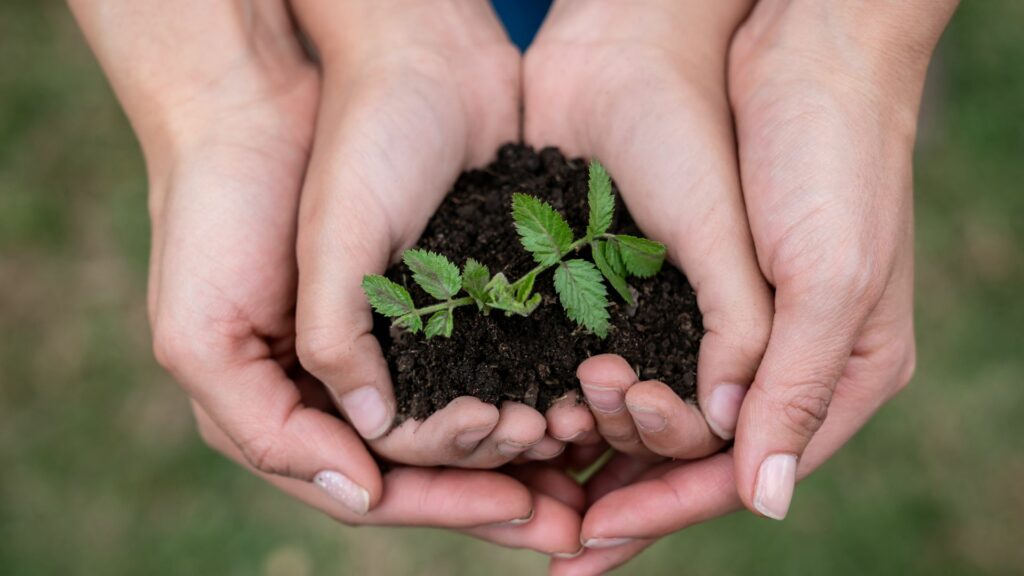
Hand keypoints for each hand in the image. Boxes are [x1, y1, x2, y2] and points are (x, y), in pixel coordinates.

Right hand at [68, 0, 582, 555]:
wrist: (274, 87)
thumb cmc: (224, 201)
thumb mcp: (212, 319)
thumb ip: (277, 413)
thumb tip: (364, 486)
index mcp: (278, 405)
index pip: (369, 484)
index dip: (445, 504)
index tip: (518, 509)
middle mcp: (334, 383)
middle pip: (427, 467)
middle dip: (496, 491)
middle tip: (569, 514)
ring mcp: (385, 338)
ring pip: (462, 418)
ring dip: (521, 447)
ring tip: (582, 452)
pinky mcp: (428, 292)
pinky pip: (482, 358)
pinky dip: (526, 385)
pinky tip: (574, 400)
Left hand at [550, 2, 957, 572]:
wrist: (782, 42)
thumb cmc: (829, 155)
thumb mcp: (829, 278)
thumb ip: (793, 383)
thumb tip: (762, 499)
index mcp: (836, 368)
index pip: (740, 468)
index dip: (663, 509)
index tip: (590, 542)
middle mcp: (776, 352)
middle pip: (690, 448)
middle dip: (625, 463)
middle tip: (565, 446)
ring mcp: (720, 314)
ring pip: (651, 401)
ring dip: (598, 421)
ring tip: (544, 422)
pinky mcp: (674, 274)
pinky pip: (627, 347)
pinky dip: (585, 374)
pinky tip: (538, 392)